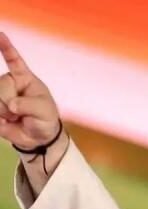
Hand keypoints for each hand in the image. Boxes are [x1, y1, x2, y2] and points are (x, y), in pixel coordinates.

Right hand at [0, 32, 60, 149]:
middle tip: (22, 112)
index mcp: (24, 78)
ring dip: (6, 113)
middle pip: (1, 87)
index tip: (0, 34)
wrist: (38, 137)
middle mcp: (8, 84)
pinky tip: (6, 122)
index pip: (13, 60)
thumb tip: (11, 105)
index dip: (5, 47)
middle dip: (12, 103)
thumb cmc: (44, 118)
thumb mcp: (44, 110)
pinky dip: (0, 120)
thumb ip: (29, 105)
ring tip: (16, 117)